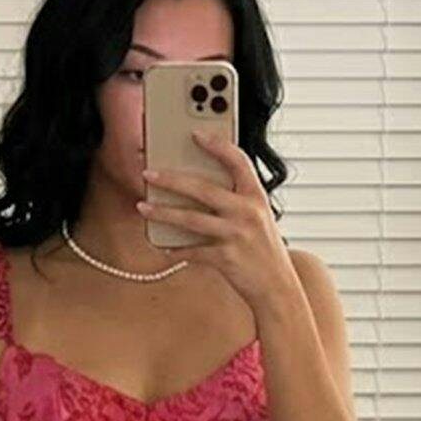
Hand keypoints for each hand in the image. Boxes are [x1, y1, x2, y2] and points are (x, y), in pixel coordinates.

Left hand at [136, 128, 294, 310]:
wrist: (278, 287)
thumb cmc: (264, 250)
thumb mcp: (259, 218)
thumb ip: (237, 200)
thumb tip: (198, 186)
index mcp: (257, 196)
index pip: (238, 161)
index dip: (217, 144)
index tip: (195, 133)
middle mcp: (247, 212)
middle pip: (203, 189)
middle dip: (171, 180)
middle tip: (148, 173)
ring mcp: (236, 235)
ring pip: (191, 219)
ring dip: (163, 212)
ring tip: (142, 207)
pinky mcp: (226, 259)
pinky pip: (193, 251)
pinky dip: (176, 249)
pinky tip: (163, 245)